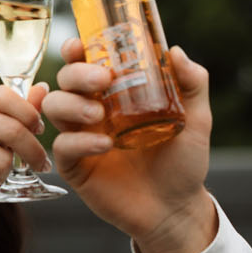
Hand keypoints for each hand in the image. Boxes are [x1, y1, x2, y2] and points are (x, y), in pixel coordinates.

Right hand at [43, 39, 216, 252]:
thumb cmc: (184, 163)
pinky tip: (104, 144)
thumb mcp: (196, 119)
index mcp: (115, 94)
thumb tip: (175, 52)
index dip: (76, 50)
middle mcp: (93, 111)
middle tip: (101, 79)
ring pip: (54, 107)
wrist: (177, 208)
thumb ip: (193, 84)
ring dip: (71, 103)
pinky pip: (63, 147)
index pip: (86, 63)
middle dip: (76, 73)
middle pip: (65, 79)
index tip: (80, 44)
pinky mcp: (76, 167)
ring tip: (98, 113)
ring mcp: (82, 138)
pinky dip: (79, 141)